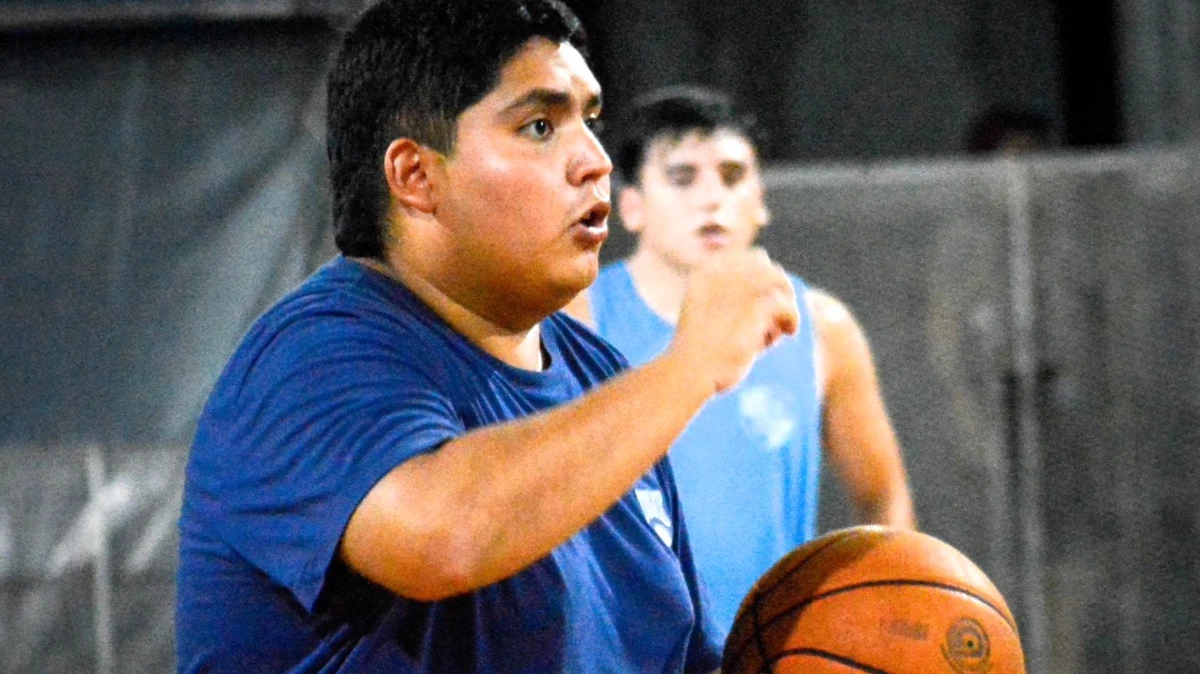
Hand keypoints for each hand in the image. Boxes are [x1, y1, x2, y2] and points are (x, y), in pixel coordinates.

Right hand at [669, 248, 799, 392]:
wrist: (689, 370)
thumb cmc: (697, 353)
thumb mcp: (702, 317)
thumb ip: (725, 300)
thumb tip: (764, 295)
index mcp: (706, 272)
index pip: (748, 256)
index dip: (762, 278)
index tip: (762, 304)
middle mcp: (722, 272)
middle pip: (767, 267)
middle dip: (775, 291)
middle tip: (774, 318)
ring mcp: (739, 287)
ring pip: (779, 282)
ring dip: (784, 303)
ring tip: (779, 327)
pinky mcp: (754, 306)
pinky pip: (786, 306)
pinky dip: (791, 319)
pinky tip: (788, 332)